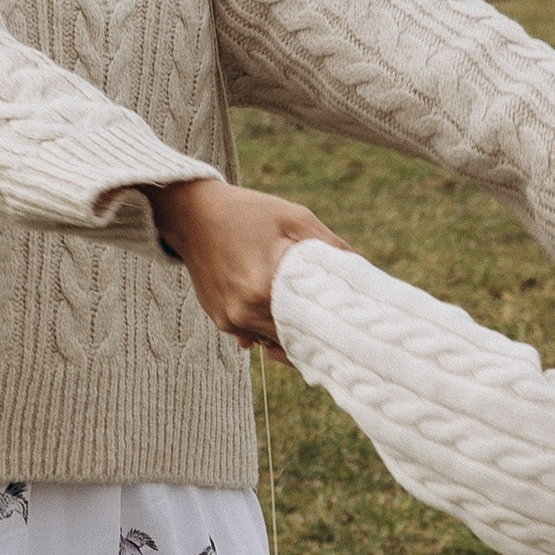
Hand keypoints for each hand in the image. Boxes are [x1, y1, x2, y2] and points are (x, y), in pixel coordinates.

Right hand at [146, 178, 344, 354]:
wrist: (190, 214)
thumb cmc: (247, 212)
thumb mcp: (294, 218)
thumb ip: (330, 246)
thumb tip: (363, 272)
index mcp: (262, 290)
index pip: (307, 330)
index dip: (329, 335)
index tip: (347, 336)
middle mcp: (242, 313)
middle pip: (290, 341)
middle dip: (312, 336)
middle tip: (336, 335)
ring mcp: (228, 320)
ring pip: (271, 341)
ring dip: (289, 332)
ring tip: (310, 322)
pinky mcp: (219, 318)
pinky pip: (252, 333)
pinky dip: (268, 325)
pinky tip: (279, 311)